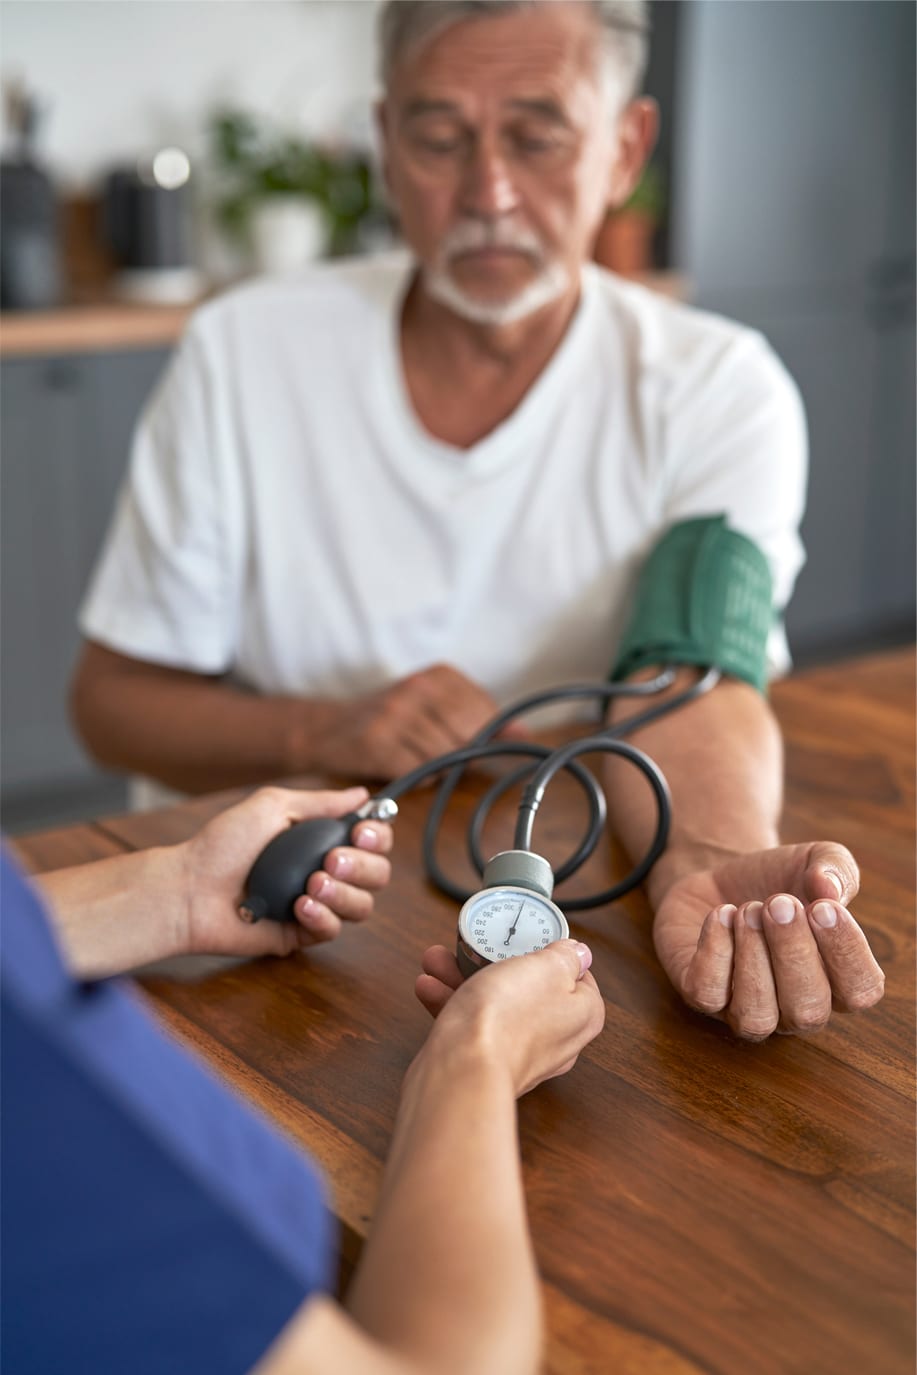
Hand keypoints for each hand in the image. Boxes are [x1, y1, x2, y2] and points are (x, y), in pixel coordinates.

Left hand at [180, 785, 392, 958]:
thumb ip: (321, 803)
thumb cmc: (223, 845)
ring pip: (363, 906)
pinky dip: (322, 917)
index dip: (378, 837)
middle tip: (329, 861)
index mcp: (320, 839)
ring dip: (343, 893)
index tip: (360, 833)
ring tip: (310, 885)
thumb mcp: (272, 807)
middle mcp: (325, 870)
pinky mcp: (303, 934)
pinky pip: (334, 930)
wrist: (191, 889)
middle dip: (362, 866)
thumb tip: (363, 795)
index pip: (373, 840)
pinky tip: (298, 907)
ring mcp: (316, 904)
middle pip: (378, 874)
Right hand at [307, 664, 518, 779]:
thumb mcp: (436, 707)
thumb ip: (480, 719)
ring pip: (445, 756)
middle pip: (468, 736)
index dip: (480, 737)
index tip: (464, 743)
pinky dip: (416, 776)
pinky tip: (402, 764)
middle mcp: (419, 688)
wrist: (326, 728)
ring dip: (435, 767)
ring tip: (414, 756)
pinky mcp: (379, 743)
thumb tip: (525, 734)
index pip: (486, 713)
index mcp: (439, 675)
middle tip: (434, 753)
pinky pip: (419, 771)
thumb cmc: (389, 721)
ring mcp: (397, 714)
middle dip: (459, 754)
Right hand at [415, 941, 605, 1095]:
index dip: (552, 954)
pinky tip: (430, 987)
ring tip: (439, 961)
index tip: (530, 940)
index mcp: (582, 1014)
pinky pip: (473, 1025)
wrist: (462, 1069)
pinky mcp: (488, 1060)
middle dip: (494, 961)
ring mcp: (521, 1051)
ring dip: (464, 978)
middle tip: (475, 947)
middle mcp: (557, 1038)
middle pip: (528, 987)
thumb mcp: (545, 966)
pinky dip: (452, 1003)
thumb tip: (579, 953)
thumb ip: (566, 956)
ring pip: (495, 1004)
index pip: (576, 975)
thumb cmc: (507, 1019)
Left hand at [653, 841, 884, 1039]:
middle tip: (779, 904)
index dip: (846, 954)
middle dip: (793, 953)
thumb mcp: (815, 860)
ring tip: (748, 909)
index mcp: (835, 981)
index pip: (860, 992)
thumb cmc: (778, 879)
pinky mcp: (701, 995)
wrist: (720, 875)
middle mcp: (794, 1007)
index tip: (824, 907)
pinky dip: (713, 952)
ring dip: (753, 959)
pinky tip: (720, 914)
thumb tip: (829, 889)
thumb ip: (836, 869)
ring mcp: (745, 1007)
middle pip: (808, 1011)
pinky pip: (706, 995)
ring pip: (756, 1016)